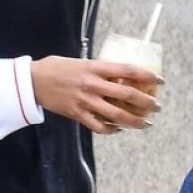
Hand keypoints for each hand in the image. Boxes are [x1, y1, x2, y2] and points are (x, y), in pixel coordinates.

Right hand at [30, 56, 161, 134]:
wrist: (32, 81)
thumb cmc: (57, 68)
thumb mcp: (81, 62)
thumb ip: (100, 69)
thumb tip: (121, 75)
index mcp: (95, 67)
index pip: (128, 70)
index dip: (148, 75)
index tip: (160, 80)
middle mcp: (93, 84)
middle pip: (128, 95)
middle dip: (148, 103)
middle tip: (157, 107)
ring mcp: (86, 101)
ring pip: (118, 116)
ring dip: (136, 121)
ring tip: (146, 123)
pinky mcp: (78, 115)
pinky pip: (101, 127)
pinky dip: (113, 130)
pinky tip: (120, 129)